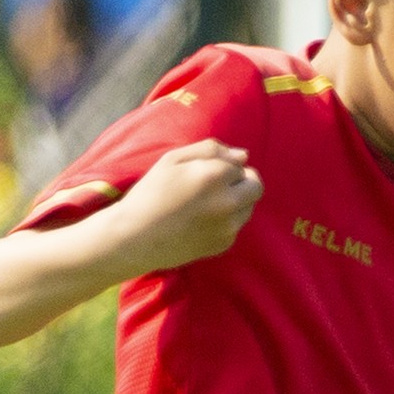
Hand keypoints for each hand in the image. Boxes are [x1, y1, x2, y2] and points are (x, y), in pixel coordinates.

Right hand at [111, 141, 261, 268]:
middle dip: (243, 181)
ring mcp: (229, 225)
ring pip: (249, 206)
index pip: (240, 165)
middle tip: (218, 184)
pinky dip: (226, 219)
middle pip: (256, 186)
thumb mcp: (172, 160)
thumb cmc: (151, 192)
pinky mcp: (225, 243)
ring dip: (237, 200)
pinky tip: (201, 220)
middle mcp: (228, 201)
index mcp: (214, 176)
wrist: (136, 236)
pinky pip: (236, 225)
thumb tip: (243, 155)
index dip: (224, 166)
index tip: (205, 172)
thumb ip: (210, 150)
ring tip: (205, 202)